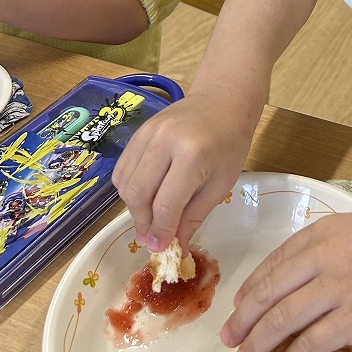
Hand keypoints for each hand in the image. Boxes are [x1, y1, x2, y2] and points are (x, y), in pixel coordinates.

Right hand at [112, 92, 248, 251]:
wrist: (222, 102)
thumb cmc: (229, 144)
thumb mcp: (221, 183)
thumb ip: (194, 215)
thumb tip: (173, 245)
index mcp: (191, 156)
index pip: (166, 204)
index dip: (161, 231)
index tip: (160, 249)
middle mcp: (163, 142)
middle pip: (139, 194)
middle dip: (142, 223)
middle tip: (151, 238)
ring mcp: (146, 134)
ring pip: (125, 183)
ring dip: (133, 208)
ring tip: (149, 220)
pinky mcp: (137, 132)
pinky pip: (122, 169)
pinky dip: (128, 189)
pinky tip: (144, 198)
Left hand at [222, 210, 351, 351]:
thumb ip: (324, 252)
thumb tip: (296, 284)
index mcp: (320, 233)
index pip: (271, 263)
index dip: (249, 290)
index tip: (238, 308)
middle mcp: (321, 258)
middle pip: (267, 293)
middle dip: (242, 319)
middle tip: (228, 339)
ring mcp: (336, 288)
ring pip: (282, 319)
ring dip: (258, 344)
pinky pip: (311, 343)